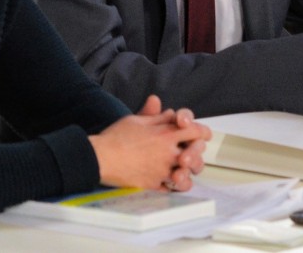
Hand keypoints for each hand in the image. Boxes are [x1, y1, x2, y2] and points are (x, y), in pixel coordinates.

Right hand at [90, 95, 209, 191]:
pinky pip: (171, 189)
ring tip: (180, 170)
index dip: (201, 132)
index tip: (202, 134)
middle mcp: (168, 153)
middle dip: (196, 152)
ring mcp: (162, 171)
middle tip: (190, 152)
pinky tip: (168, 181)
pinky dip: (172, 186)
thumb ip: (158, 117)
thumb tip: (171, 113)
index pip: (195, 132)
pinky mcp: (153, 185)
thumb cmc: (116, 137)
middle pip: (196, 154)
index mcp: (166, 135)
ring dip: (186, 172)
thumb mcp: (137, 120)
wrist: (100, 158)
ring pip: (186, 175)